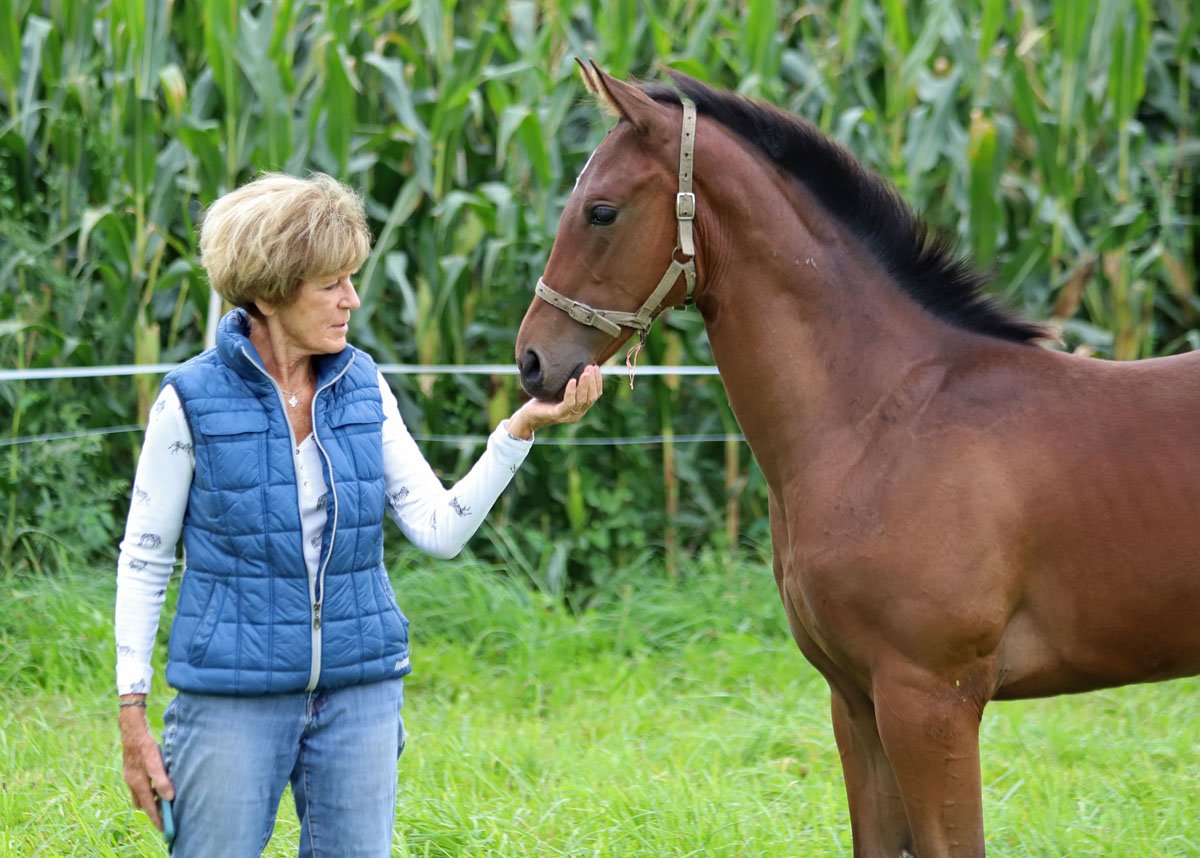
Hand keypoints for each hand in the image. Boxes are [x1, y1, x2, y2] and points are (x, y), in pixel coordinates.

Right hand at [119, 701, 173, 830]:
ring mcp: (131, 776)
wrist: (132, 731)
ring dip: (150, 800)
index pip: (148, 806)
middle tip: (165, 816)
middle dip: (152, 811)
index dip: (156, 817)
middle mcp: (132, 782)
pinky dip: (148, 790)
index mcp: (138, 783)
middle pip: (142, 803)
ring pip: (140, 795)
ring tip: (163, 801)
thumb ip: (161, 780)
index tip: (164, 828)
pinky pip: (140, 786)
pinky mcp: (132, 770)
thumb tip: (169, 797)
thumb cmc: (145, 746)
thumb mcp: (156, 763)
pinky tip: (157, 784)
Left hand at [507, 364, 602, 438]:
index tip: (596, 367)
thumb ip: (571, 384)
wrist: (528, 415)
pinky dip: (571, 391)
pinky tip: (572, 380)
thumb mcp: (560, 391)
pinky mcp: (558, 415)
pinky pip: (568, 403)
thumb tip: (578, 364)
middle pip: (590, 398)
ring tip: (585, 372)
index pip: (595, 395)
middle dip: (592, 381)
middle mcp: (577, 414)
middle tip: (591, 367)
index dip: (597, 381)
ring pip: (581, 400)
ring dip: (585, 385)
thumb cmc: (544, 400)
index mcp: (580, 408)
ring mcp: (568, 416)